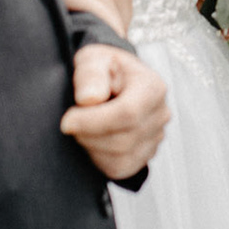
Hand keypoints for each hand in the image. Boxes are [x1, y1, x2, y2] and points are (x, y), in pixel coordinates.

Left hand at [61, 45, 168, 180]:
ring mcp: (156, 137)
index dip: (94, 122)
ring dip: (92, 146)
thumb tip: (90, 99)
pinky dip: (99, 158)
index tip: (67, 120)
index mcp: (153, 87)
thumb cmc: (102, 68)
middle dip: (88, 134)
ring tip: (82, 127)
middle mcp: (160, 114)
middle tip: (70, 121)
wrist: (113, 80)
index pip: (128, 113)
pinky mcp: (146, 155)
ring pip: (120, 157)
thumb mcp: (92, 59)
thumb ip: (90, 74)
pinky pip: (119, 168)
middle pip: (122, 139)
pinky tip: (92, 139)